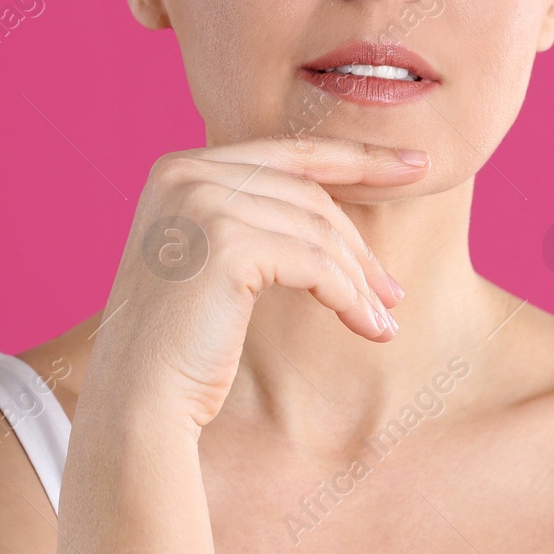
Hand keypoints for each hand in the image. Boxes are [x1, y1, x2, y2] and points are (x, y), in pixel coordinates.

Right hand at [90, 135, 424, 429]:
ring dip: (359, 281)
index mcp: (180, 167)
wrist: (138, 400)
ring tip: (384, 318)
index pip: (289, 152)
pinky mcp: (227, 242)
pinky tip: (368, 326)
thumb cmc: (180, 343)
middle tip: (394, 290)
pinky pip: (315, 265)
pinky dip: (349, 297)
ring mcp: (203, 202)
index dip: (358, 157)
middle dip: (359, 243)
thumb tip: (337, 212)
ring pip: (317, 232)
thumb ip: (254, 216)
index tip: (415, 165)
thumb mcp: (214, 260)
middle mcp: (187, 173)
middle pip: (308, 193)